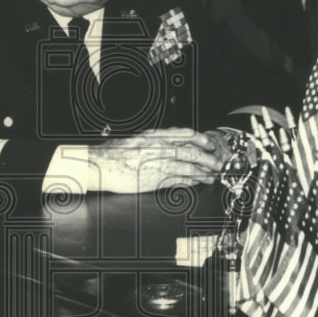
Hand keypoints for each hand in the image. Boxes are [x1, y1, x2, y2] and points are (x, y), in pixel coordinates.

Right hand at [87, 128, 225, 192]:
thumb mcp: (137, 141)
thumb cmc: (114, 154)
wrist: (99, 165)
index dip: (200, 139)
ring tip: (212, 176)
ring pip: (187, 166)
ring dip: (203, 172)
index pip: (183, 134)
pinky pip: (177, 180)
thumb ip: (154, 142)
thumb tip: (170, 143)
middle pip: (190, 151)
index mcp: (153, 136)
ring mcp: (156, 164)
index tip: (210, 143)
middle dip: (208, 158)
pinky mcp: (154, 179)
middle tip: (218, 162)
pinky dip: (190, 181)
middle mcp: (157, 148)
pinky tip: (197, 182)